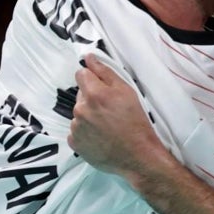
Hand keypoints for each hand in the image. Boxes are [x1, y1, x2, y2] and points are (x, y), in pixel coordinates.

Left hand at [68, 53, 166, 180]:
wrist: (138, 155)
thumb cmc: (136, 122)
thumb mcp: (127, 92)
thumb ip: (105, 72)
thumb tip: (88, 58)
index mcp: (94, 94)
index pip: (81, 74)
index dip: (92, 78)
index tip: (103, 88)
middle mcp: (80, 109)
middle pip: (81, 95)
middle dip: (92, 98)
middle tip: (110, 110)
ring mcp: (76, 128)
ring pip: (79, 113)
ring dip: (89, 116)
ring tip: (107, 125)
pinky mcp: (75, 143)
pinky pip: (76, 131)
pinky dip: (85, 132)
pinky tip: (100, 137)